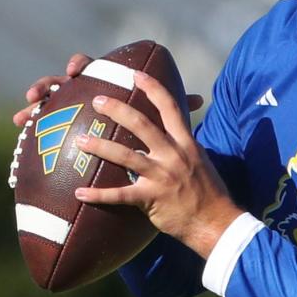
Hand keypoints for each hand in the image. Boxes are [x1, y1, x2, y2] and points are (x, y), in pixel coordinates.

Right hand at [12, 52, 203, 127]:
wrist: (124, 150)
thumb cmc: (141, 131)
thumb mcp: (155, 121)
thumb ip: (172, 108)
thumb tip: (199, 99)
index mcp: (105, 87)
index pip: (92, 69)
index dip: (82, 64)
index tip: (76, 69)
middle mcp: (83, 94)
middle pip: (63, 83)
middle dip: (51, 83)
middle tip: (42, 91)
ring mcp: (67, 111)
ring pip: (47, 104)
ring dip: (34, 107)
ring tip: (24, 116)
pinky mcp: (59, 130)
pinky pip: (42, 131)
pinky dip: (31, 129)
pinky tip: (20, 133)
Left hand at [73, 69, 241, 258]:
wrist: (217, 222)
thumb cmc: (210, 193)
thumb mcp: (202, 161)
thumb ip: (186, 145)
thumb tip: (178, 133)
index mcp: (187, 143)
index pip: (170, 108)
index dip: (152, 88)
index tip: (136, 74)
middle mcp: (174, 155)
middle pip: (141, 124)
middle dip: (117, 110)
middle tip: (97, 101)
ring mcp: (162, 176)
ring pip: (125, 156)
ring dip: (100, 146)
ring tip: (81, 140)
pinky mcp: (151, 199)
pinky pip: (120, 195)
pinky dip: (98, 194)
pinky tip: (80, 193)